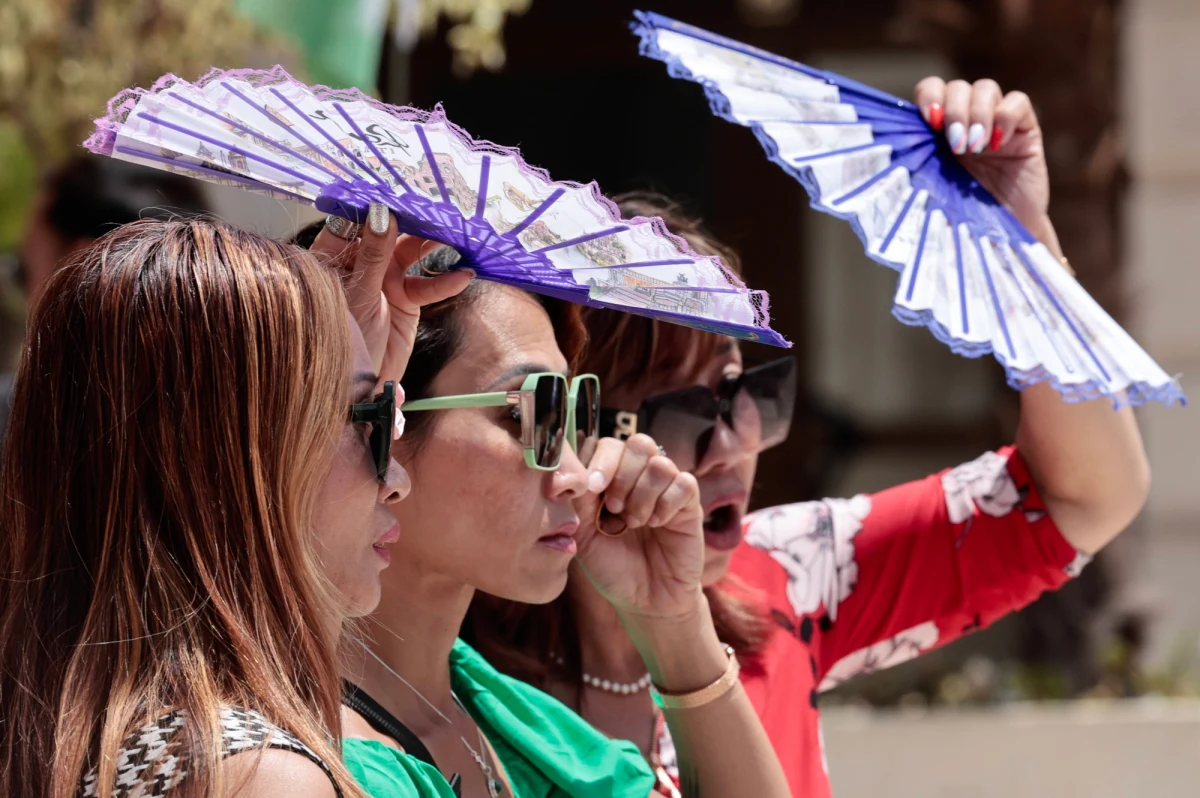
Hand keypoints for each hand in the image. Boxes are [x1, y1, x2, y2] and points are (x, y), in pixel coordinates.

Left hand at [309, 203, 472, 382]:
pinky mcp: (405, 299)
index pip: (355, 220)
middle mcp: (360, 263)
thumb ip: (372, 253)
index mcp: (334, 256)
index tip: (399, 194)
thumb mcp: (357, 293)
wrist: (355, 386)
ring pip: (411, 253)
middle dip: (413, 221)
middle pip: (389, 232)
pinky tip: (463, 275)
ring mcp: (384, 280)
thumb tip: (382, 213)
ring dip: (433, 244)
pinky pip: (427, 285)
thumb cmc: (342, 337)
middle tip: (436, 210)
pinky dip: (446, 281)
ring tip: (456, 236)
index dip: (377, 206)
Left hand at [572, 434, 705, 622]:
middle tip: (613, 507)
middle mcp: (639, 477)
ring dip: (642, 494)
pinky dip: (666, 504)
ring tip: (634, 523)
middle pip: (637, 444)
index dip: (597, 459)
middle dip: (621, 474)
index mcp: (610, 478)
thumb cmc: (612, 566)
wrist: (644, 599)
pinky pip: (684, 482)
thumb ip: (578, 499)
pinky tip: (657, 524)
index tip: (591, 487)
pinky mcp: (689, 503)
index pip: (605, 444)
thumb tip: (574, 469)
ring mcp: (666, 488)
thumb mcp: (583, 534)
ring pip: (659, 463)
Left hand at [915, 78, 1050, 237]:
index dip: (930, 96)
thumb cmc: (961, 218)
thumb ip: (915, 172)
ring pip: (985, 88)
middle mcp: (966, 120)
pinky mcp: (1025, 130)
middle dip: (955, 111)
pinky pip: (1017, 102)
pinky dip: (1006, 116)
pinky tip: (998, 144)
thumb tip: (889, 160)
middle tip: (957, 146)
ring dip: (977, 114)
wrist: (1002, 238)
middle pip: (957, 87)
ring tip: (976, 148)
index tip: (931, 121)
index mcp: (938, 131)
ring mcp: (996, 122)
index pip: (931, 90)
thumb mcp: (931, 193)